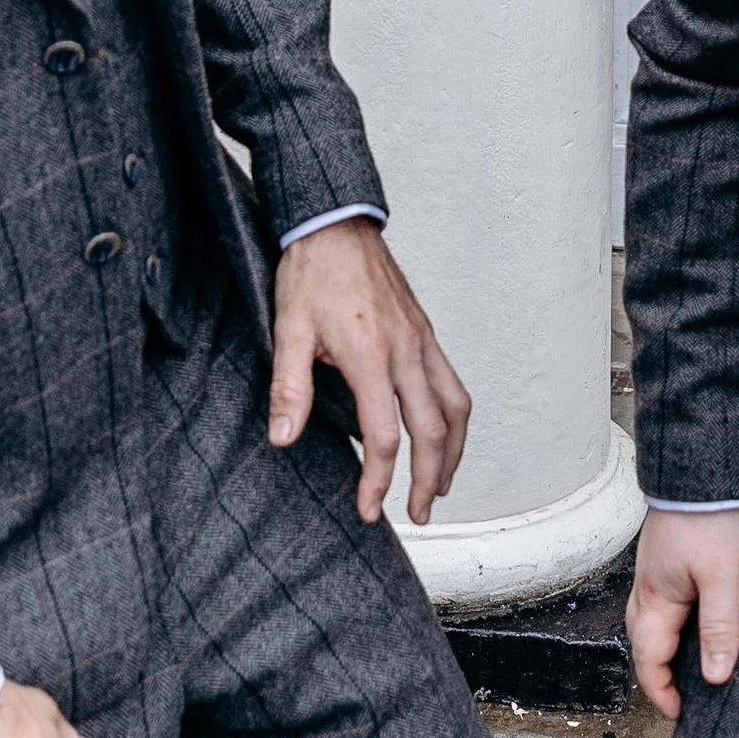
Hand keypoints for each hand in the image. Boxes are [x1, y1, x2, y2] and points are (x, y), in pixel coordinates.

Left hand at [270, 217, 471, 526]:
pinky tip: (444, 435)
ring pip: (456, 408)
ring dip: (453, 453)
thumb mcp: (287, 329)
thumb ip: (288, 387)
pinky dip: (455, 419)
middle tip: (418, 513)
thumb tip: (282, 437)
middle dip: (428, 480)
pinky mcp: (426, 334)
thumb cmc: (312, 272)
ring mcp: (422, 341)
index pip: (384, 435)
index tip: (370, 510)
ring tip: (440, 486)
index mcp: (370, 355)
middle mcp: (406, 351)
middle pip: (432, 431)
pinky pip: (454, 384)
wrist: (336, 224)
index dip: (379, 481)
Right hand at [626, 504, 738, 719]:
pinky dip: (670, 628)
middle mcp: (646, 590)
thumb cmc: (712, 519)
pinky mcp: (665, 562)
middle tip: (683, 699)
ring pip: (650, 625)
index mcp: (655, 599)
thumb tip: (715, 676)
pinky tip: (692, 627)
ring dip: (663, 652)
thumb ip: (719, 627)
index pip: (649, 660)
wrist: (704, 469)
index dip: (662, 693)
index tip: (680, 714)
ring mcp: (653, 574)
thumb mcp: (724, 577)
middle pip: (643, 646)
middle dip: (658, 677)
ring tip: (688, 671)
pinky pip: (660, 606)